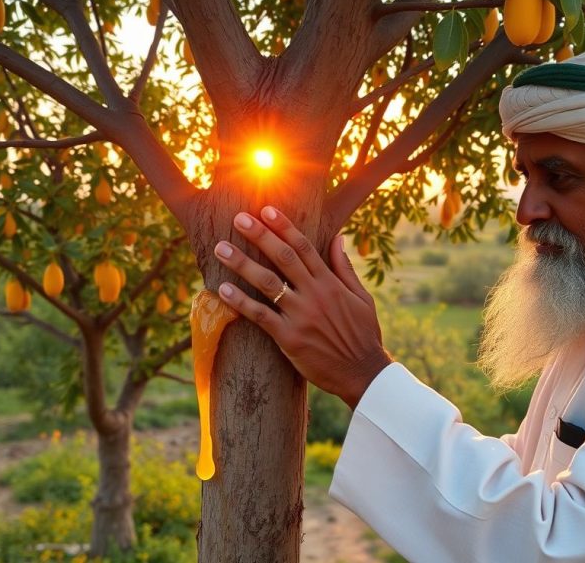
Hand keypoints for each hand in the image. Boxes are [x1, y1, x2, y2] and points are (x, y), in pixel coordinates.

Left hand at [213, 206, 392, 409]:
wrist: (363, 373)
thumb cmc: (363, 335)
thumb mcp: (361, 298)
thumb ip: (345, 268)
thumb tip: (338, 237)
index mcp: (331, 283)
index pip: (304, 247)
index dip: (284, 227)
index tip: (266, 210)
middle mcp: (315, 295)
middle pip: (283, 258)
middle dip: (260, 236)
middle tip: (238, 218)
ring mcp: (301, 316)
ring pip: (267, 283)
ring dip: (242, 263)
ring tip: (221, 248)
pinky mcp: (290, 338)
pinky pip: (260, 316)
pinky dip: (240, 302)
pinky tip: (221, 290)